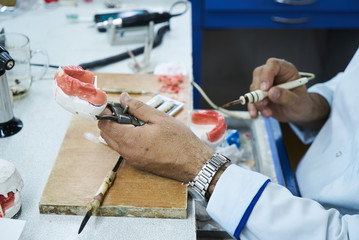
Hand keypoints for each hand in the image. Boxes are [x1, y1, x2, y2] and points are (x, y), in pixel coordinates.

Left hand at [98, 93, 213, 182]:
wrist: (193, 163)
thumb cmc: (180, 141)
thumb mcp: (159, 118)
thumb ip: (138, 107)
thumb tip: (123, 98)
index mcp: (130, 140)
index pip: (105, 124)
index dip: (106, 112)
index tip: (112, 104)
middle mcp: (127, 152)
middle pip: (106, 134)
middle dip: (110, 120)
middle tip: (125, 110)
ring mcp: (132, 160)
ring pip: (114, 142)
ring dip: (118, 130)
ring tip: (135, 120)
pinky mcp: (138, 163)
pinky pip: (123, 149)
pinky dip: (125, 138)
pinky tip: (141, 131)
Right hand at [248, 58, 328, 129]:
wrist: (298, 113)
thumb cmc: (301, 104)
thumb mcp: (297, 101)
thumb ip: (286, 97)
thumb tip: (272, 92)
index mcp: (286, 70)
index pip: (273, 65)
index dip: (267, 75)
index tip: (265, 88)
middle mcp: (274, 75)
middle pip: (259, 74)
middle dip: (258, 90)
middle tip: (262, 103)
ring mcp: (265, 85)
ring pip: (253, 88)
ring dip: (257, 102)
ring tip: (267, 112)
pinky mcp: (259, 95)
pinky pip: (251, 99)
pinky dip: (252, 107)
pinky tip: (256, 114)